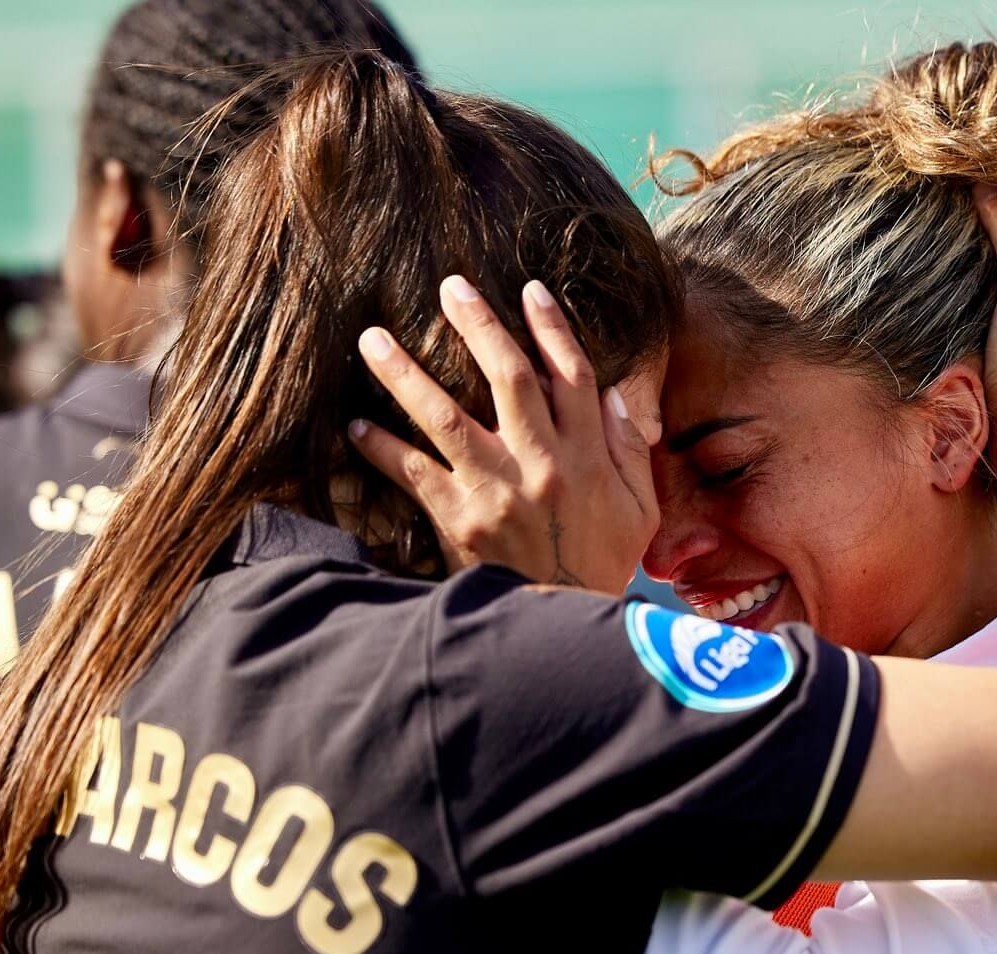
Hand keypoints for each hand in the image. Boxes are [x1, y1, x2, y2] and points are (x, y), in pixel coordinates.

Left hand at [350, 276, 658, 591]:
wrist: (563, 623)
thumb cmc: (602, 565)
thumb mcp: (639, 508)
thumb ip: (629, 448)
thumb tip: (611, 393)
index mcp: (587, 455)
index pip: (572, 374)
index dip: (552, 328)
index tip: (530, 290)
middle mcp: (541, 462)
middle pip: (508, 377)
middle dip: (478, 325)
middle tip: (450, 286)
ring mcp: (496, 489)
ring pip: (445, 416)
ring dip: (405, 374)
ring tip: (373, 340)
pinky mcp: (460, 520)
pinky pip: (414, 473)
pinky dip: (383, 448)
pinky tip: (356, 426)